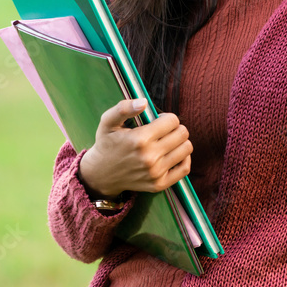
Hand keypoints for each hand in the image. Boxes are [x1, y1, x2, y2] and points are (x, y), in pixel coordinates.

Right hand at [77, 98, 191, 199]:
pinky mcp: (159, 184)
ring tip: (167, 141)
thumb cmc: (107, 144)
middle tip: (163, 131)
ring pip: (186, 148)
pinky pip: (185, 168)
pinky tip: (173, 153)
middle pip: (182, 133)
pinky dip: (184, 158)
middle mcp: (150, 157)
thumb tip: (144, 102)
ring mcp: (156, 173)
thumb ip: (123, 108)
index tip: (157, 121)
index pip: (173, 121)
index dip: (166, 118)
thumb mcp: (108, 122)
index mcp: (140, 139)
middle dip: (175, 128)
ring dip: (180, 142)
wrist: (100, 175)